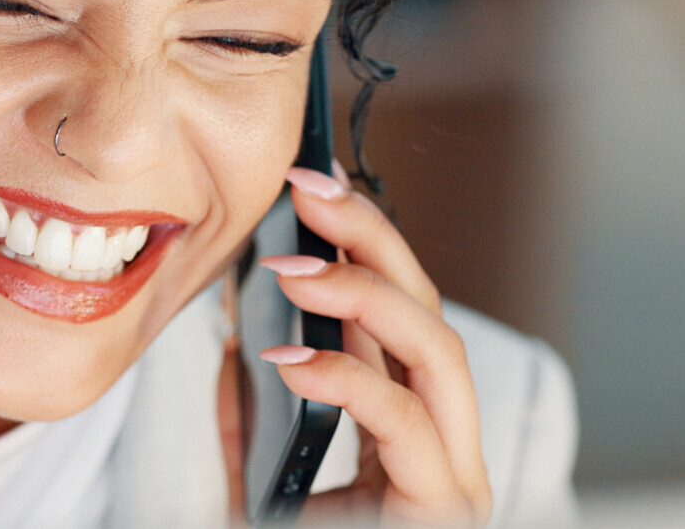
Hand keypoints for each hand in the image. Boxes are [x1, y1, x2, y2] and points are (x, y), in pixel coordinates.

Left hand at [256, 164, 491, 526]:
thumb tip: (230, 340)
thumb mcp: (252, 484)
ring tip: (294, 264)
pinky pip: (406, 423)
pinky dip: (348, 379)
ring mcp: (454, 482)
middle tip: (311, 188)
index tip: (306, 187)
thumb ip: (250, 417)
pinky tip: (290, 359)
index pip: (397, 317)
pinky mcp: (446, 512)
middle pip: (431, 315)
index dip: (362, 245)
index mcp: (407, 432)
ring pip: (441, 354)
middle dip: (377, 240)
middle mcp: (444, 450)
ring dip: (370, 295)